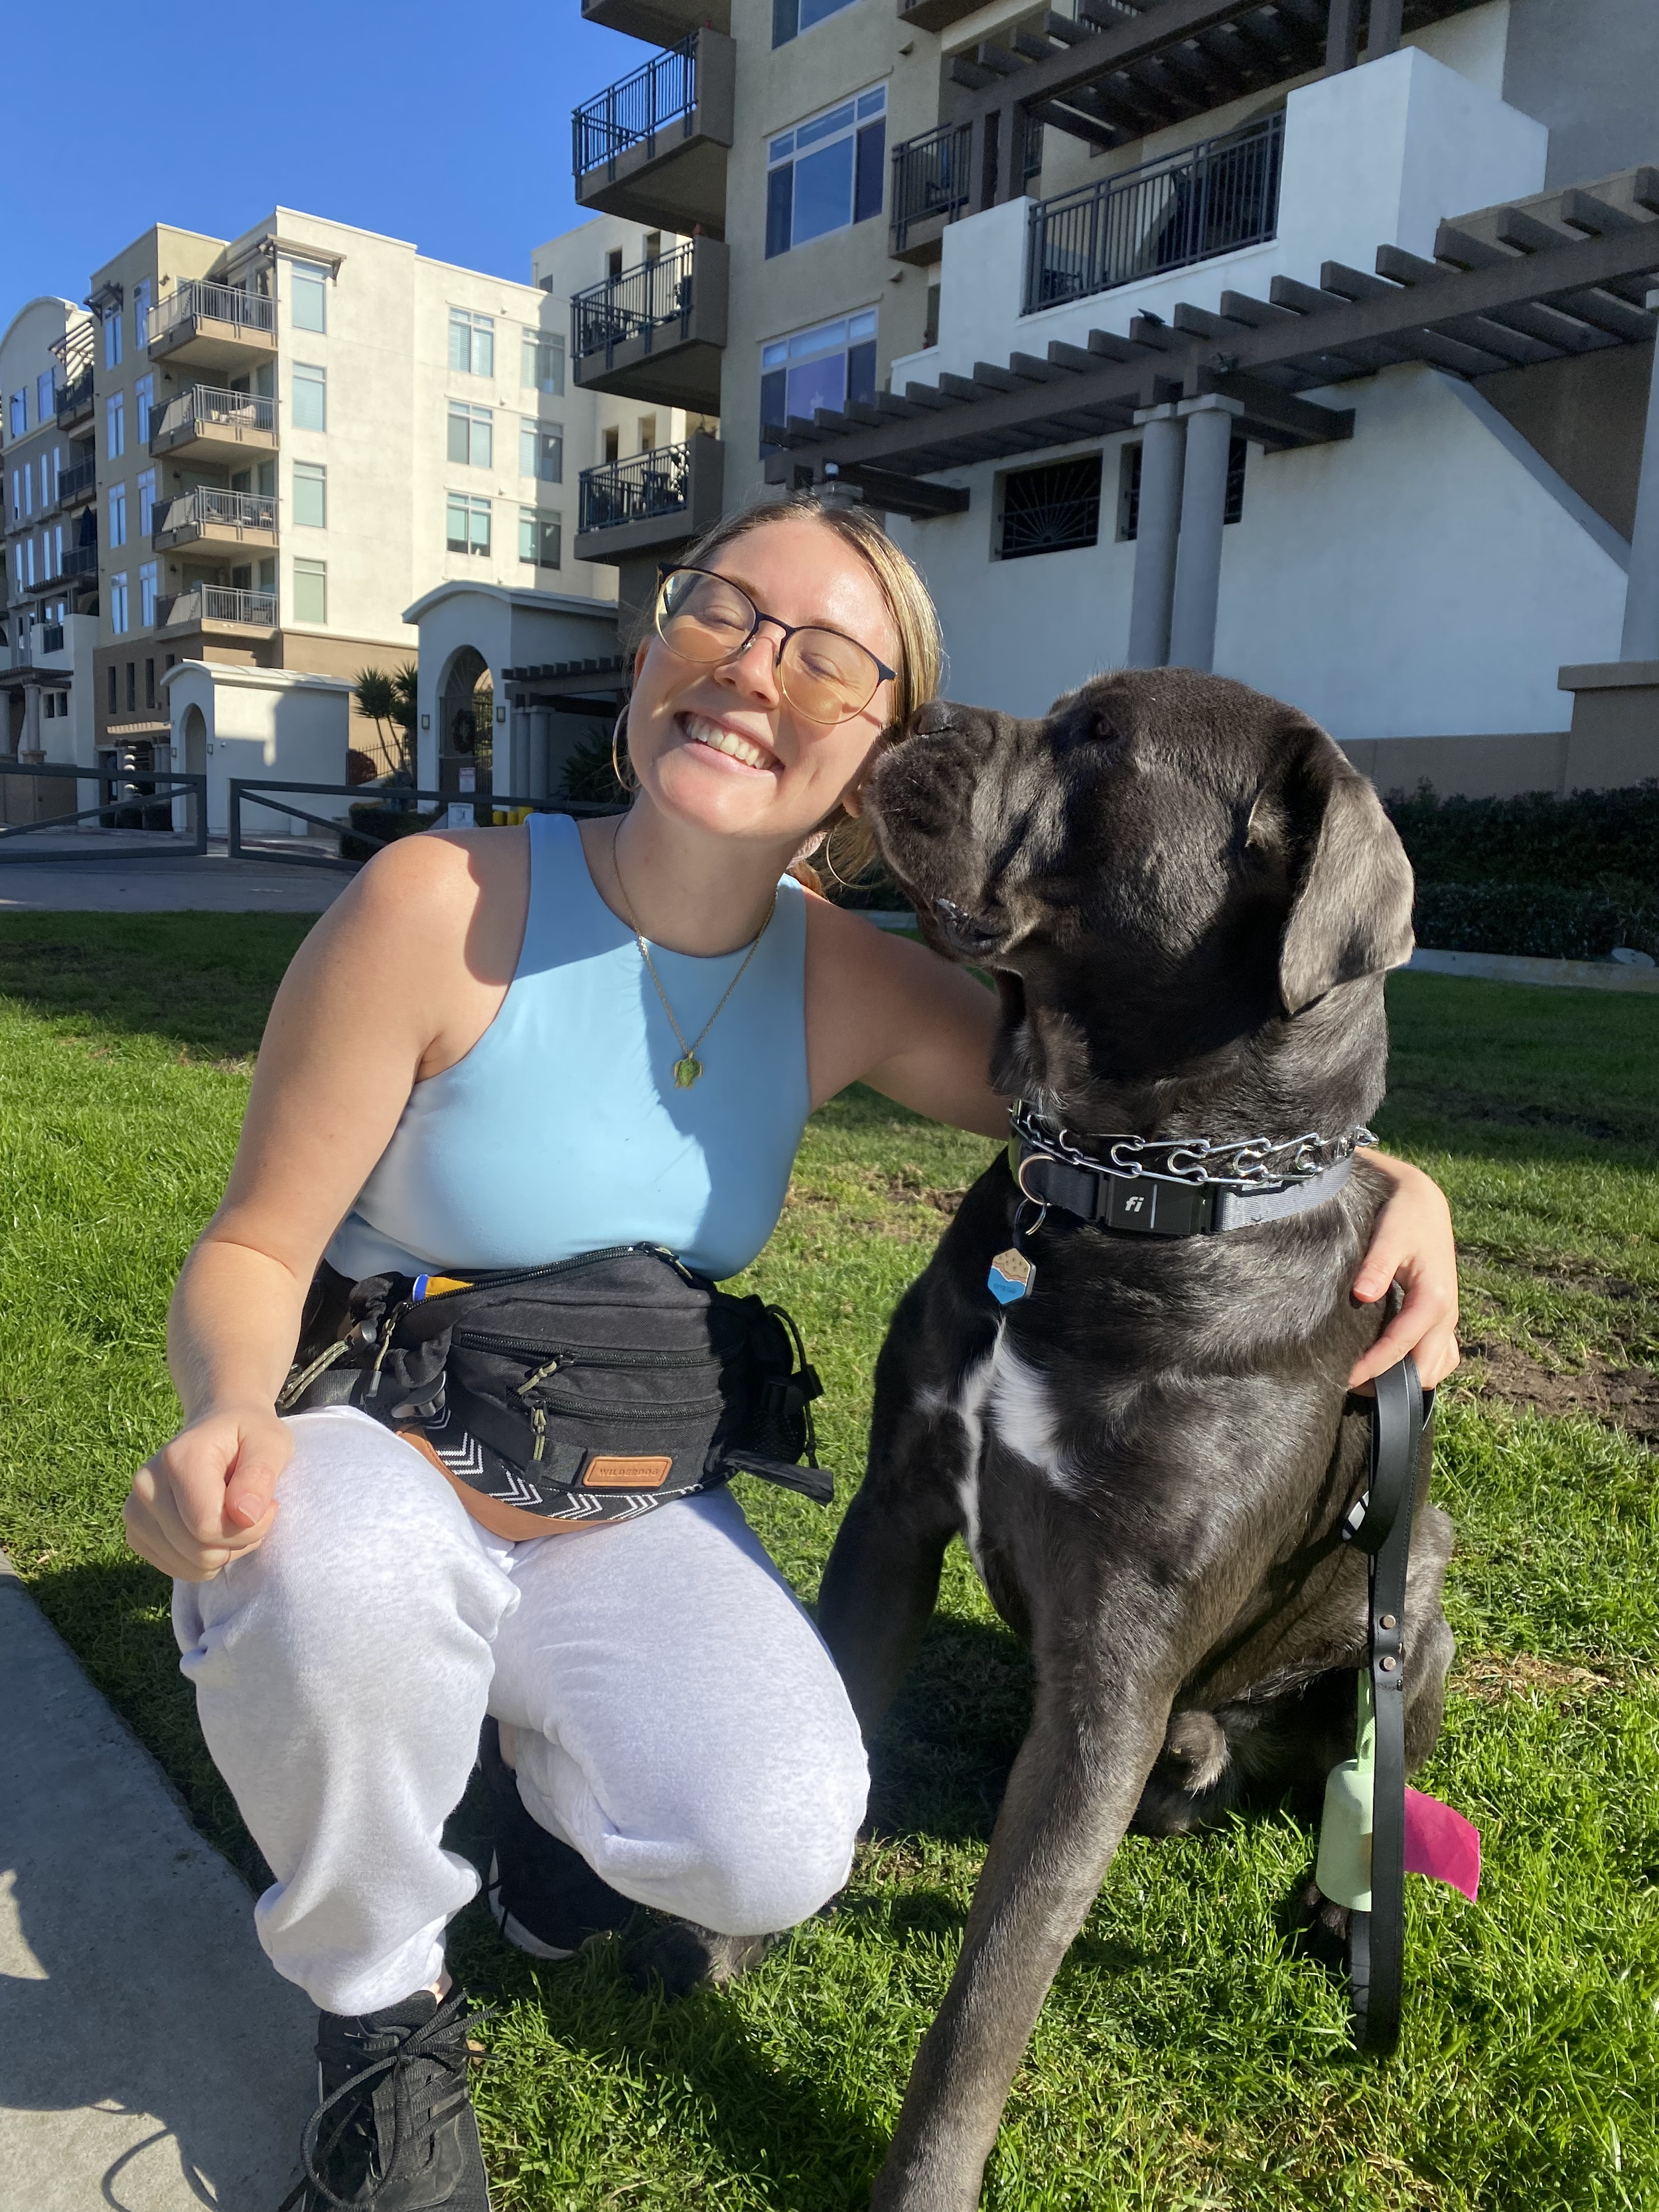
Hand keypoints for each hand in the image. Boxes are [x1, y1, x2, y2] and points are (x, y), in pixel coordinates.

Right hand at [123, 1405, 292, 1581]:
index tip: (269, 1505)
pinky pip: (176, 1568)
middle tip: (250, 1511)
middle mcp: (147, 1484)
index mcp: (179, 1458)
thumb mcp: (272, 1444)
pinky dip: (202, 1560)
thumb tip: (244, 1515)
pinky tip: (212, 1530)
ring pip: (188, 1564)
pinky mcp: (136, 1532)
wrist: (217, 1429)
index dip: (249, 1529)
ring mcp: (136, 1510)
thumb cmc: (249, 1437)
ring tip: (231, 1516)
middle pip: (198, 1550)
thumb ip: (261, 1476)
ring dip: (222, 1551)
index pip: (209, 1527)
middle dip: (238, 1542)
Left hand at [1348, 1154, 1459, 1391]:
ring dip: (1408, 1380)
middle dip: (1391, 1384)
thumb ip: (1377, 1266)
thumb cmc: (1404, 1217)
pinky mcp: (1443, 1317)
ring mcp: (1448, 1319)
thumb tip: (1362, 1295)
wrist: (1424, 1202)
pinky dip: (1420, 1367)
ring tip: (1368, 1380)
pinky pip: (1441, 1356)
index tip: (1342, 1379)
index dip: (1372, 1368)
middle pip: (1425, 1370)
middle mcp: (1447, 1315)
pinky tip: (1392, 1365)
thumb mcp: (1389, 1234)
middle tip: (1350, 1384)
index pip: (1401, 1346)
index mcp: (1434, 1299)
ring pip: (1437, 1368)